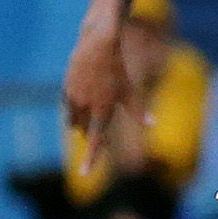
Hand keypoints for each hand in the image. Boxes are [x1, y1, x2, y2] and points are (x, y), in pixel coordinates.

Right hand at [60, 27, 139, 163]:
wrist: (99, 44)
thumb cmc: (118, 68)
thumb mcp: (131, 89)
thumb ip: (138, 110)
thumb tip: (151, 125)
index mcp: (102, 108)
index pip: (96, 139)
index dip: (91, 158)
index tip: (84, 174)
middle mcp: (85, 105)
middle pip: (84, 130)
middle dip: (89, 135)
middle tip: (98, 141)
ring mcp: (73, 97)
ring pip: (73, 120)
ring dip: (79, 125)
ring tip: (85, 126)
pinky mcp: (66, 88)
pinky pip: (68, 107)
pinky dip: (73, 111)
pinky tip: (78, 108)